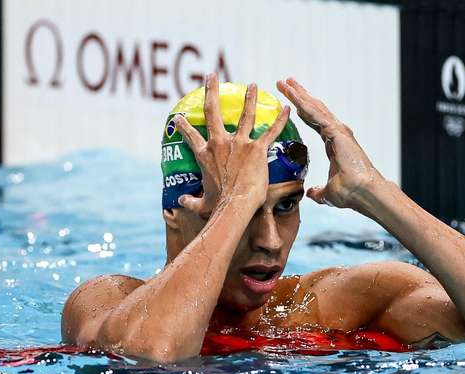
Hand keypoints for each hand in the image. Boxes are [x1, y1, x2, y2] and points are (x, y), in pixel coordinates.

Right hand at [174, 73, 289, 217]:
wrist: (234, 206)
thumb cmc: (218, 207)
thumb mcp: (201, 204)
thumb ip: (190, 202)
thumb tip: (179, 203)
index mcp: (205, 155)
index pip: (190, 136)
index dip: (183, 125)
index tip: (178, 117)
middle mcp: (220, 144)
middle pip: (212, 111)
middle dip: (211, 91)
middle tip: (211, 76)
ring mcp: (239, 144)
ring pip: (245, 115)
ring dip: (249, 98)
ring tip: (252, 85)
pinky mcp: (257, 149)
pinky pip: (271, 131)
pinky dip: (280, 120)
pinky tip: (286, 109)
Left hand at [276, 78, 382, 208]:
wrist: (364, 193)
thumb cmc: (351, 193)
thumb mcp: (328, 192)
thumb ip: (318, 191)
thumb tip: (311, 193)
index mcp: (334, 143)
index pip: (315, 122)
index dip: (302, 111)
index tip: (291, 102)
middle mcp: (336, 133)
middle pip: (314, 109)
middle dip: (299, 96)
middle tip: (284, 83)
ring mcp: (338, 131)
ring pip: (314, 108)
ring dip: (299, 94)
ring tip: (285, 82)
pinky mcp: (337, 133)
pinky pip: (316, 115)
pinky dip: (304, 104)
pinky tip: (293, 95)